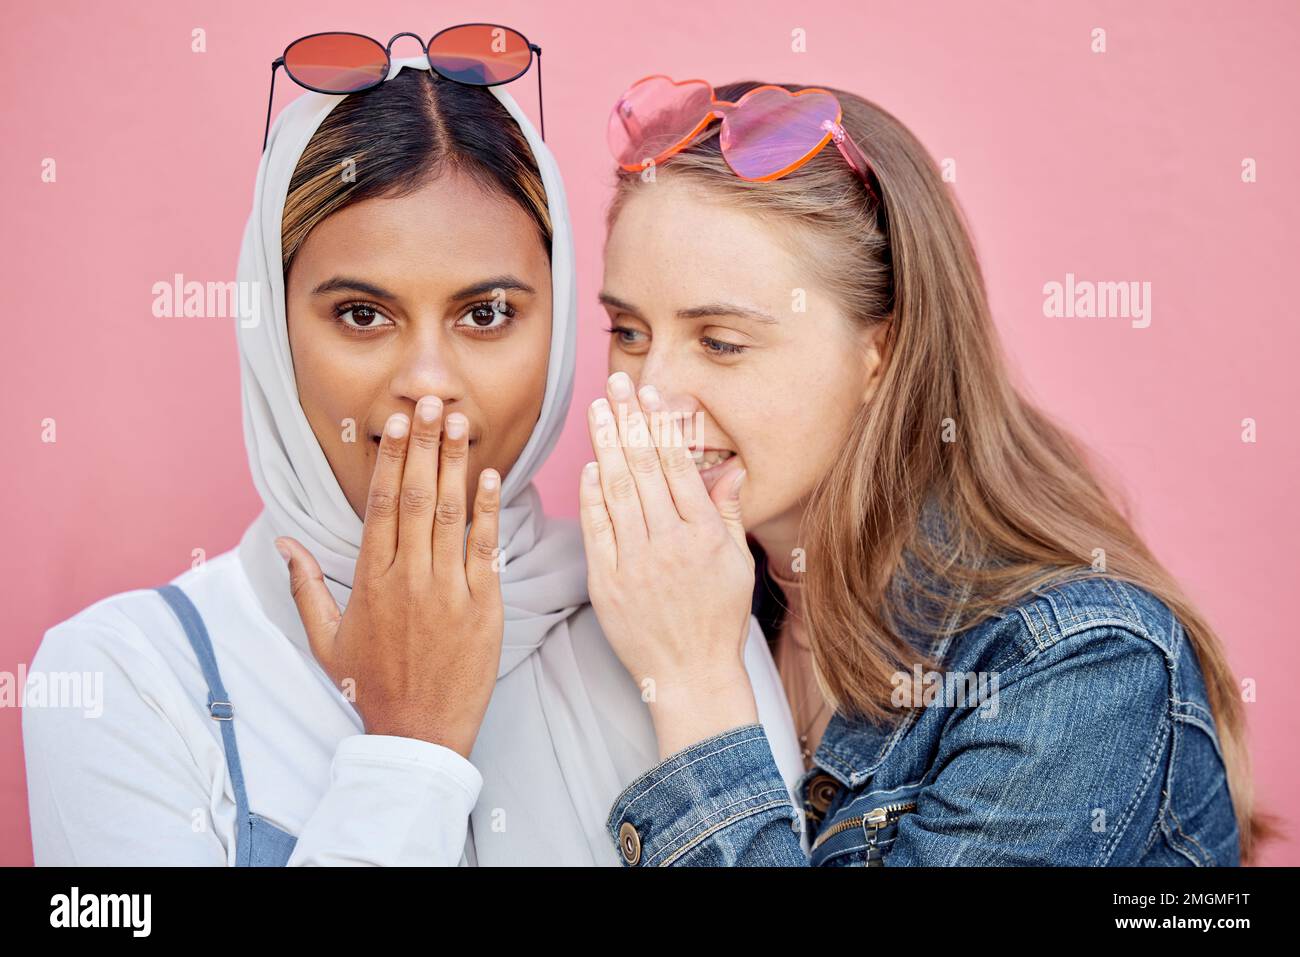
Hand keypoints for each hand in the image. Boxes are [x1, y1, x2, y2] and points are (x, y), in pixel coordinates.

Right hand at [276, 397, 503, 757]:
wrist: (419, 735)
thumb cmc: (372, 686)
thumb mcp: (325, 640)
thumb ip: (304, 587)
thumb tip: (284, 543)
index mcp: (369, 581)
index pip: (378, 506)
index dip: (390, 460)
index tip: (397, 423)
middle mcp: (406, 579)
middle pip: (414, 498)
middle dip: (425, 445)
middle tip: (432, 402)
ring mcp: (446, 592)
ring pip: (449, 515)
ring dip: (456, 465)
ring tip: (461, 423)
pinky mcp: (482, 608)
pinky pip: (484, 549)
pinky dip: (489, 511)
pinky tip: (493, 477)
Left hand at [578, 371, 758, 759]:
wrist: (690, 677)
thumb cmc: (717, 621)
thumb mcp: (738, 565)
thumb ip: (728, 513)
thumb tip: (728, 469)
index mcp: (705, 536)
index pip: (677, 467)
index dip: (661, 426)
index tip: (649, 395)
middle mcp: (669, 544)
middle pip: (643, 469)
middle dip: (628, 421)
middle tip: (615, 383)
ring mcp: (635, 564)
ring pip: (617, 491)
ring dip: (605, 445)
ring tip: (598, 410)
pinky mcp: (607, 584)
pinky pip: (597, 530)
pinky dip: (590, 496)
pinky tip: (589, 465)